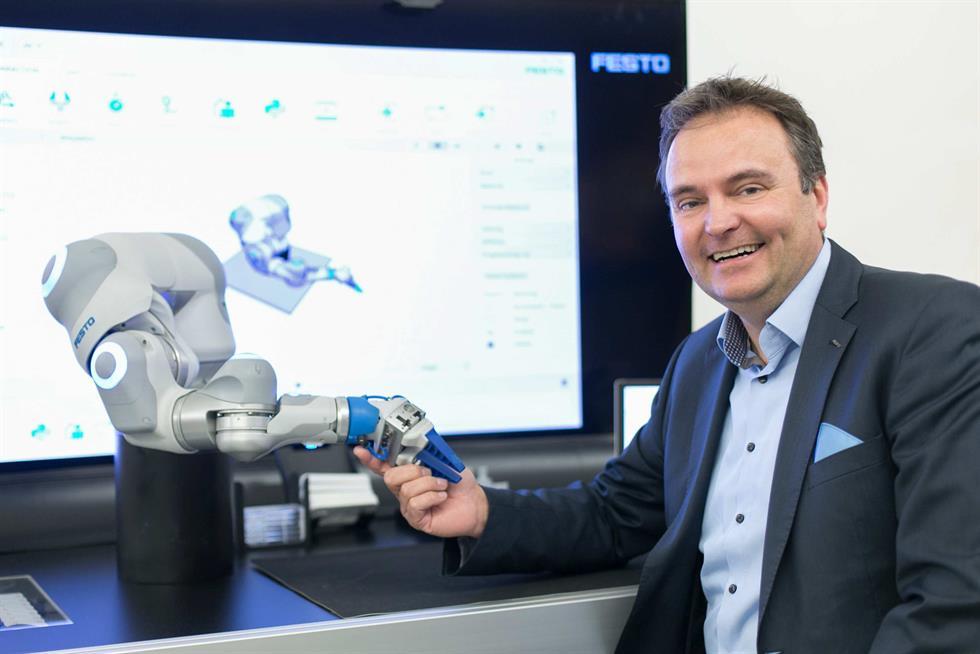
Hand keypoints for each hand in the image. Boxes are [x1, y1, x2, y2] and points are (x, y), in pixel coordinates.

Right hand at [353, 446, 488, 538]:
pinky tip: (440, 497)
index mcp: (409, 474)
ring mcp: (409, 505)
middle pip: (391, 477)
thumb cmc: (459, 484)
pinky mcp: (416, 519)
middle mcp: (405, 490)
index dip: (371, 458)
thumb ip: (429, 452)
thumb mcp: (445, 461)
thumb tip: (419, 443)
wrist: (475, 504)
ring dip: (429, 484)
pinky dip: (432, 496)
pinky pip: (415, 504)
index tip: (361, 450)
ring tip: (441, 486)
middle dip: (413, 471)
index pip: (384, 466)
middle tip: (430, 473)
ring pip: (406, 490)